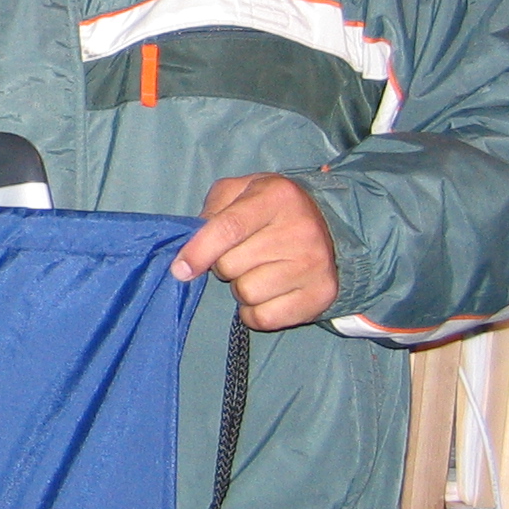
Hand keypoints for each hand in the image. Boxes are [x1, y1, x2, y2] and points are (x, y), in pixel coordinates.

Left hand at [171, 173, 339, 329]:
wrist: (327, 225)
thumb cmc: (270, 208)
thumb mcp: (240, 190)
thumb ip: (212, 209)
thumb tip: (191, 247)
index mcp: (277, 197)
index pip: (228, 228)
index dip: (199, 252)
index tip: (180, 270)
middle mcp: (301, 230)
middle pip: (231, 266)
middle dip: (223, 265)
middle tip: (240, 255)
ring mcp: (315, 265)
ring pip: (246, 293)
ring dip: (240, 288)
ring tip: (257, 271)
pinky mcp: (322, 295)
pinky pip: (265, 318)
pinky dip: (255, 312)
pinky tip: (266, 293)